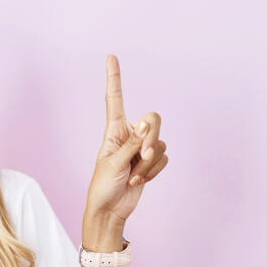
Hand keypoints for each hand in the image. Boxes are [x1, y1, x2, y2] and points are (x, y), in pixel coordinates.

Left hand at [87, 54, 168, 224]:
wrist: (110, 210)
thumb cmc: (103, 187)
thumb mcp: (113, 163)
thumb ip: (133, 143)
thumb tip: (146, 123)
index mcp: (114, 130)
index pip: (115, 100)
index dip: (114, 79)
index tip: (111, 56)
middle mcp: (129, 135)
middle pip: (152, 120)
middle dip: (152, 138)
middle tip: (143, 156)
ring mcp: (142, 149)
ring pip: (160, 143)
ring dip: (149, 164)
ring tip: (133, 177)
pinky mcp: (151, 162)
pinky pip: (164, 159)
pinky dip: (153, 172)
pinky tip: (139, 182)